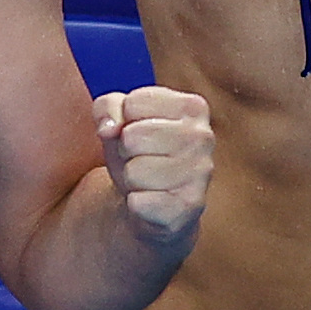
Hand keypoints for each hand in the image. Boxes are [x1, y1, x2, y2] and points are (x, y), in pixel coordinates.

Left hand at [93, 85, 211, 243]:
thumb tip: (108, 129)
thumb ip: (107, 106)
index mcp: (192, 107)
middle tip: (140, 159)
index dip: (123, 121)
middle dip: (125, 150)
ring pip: (134, 171)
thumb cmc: (138, 152)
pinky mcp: (189, 206)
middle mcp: (203, 136)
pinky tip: (152, 200)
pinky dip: (135, 203)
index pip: (133, 103)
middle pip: (132, 137)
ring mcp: (200, 172)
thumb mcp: (119, 120)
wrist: (154, 202)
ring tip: (147, 179)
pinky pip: (139, 202)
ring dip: (131, 178)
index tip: (138, 131)